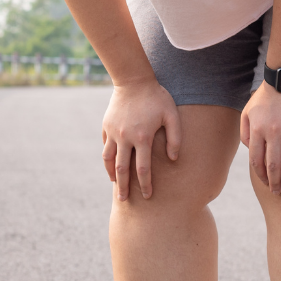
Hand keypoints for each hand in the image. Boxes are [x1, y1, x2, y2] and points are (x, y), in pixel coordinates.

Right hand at [102, 80, 181, 200]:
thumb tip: (173, 159)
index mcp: (142, 138)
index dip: (145, 185)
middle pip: (122, 169)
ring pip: (108, 159)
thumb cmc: (157, 97)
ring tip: (114, 184)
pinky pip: (105, 146)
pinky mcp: (106, 126)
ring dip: (111, 174)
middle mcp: (125, 138)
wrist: (133, 80)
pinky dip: (108, 157)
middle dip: (123, 187)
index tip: (147, 196)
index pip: (143, 169)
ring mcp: (113, 132)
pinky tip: (111, 163)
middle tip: (124, 200)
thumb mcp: (171, 115)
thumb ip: (175, 138)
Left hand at [241, 81, 280, 195]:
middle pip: (274, 165)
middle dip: (275, 183)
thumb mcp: (247, 111)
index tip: (264, 183)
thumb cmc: (265, 96)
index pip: (257, 160)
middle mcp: (274, 133)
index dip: (260, 175)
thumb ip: (244, 132)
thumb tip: (249, 150)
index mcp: (257, 130)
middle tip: (278, 193)